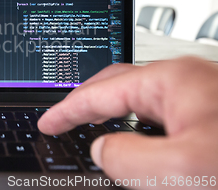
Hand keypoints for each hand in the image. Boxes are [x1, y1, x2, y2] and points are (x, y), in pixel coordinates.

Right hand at [38, 56, 217, 187]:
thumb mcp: (183, 170)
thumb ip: (128, 160)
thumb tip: (102, 151)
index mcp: (171, 80)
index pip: (100, 93)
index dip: (67, 111)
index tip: (47, 124)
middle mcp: (185, 79)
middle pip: (116, 85)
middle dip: (86, 103)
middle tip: (63, 120)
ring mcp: (199, 94)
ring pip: (140, 98)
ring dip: (113, 113)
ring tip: (93, 125)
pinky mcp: (209, 113)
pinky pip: (160, 112)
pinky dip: (137, 123)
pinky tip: (137, 136)